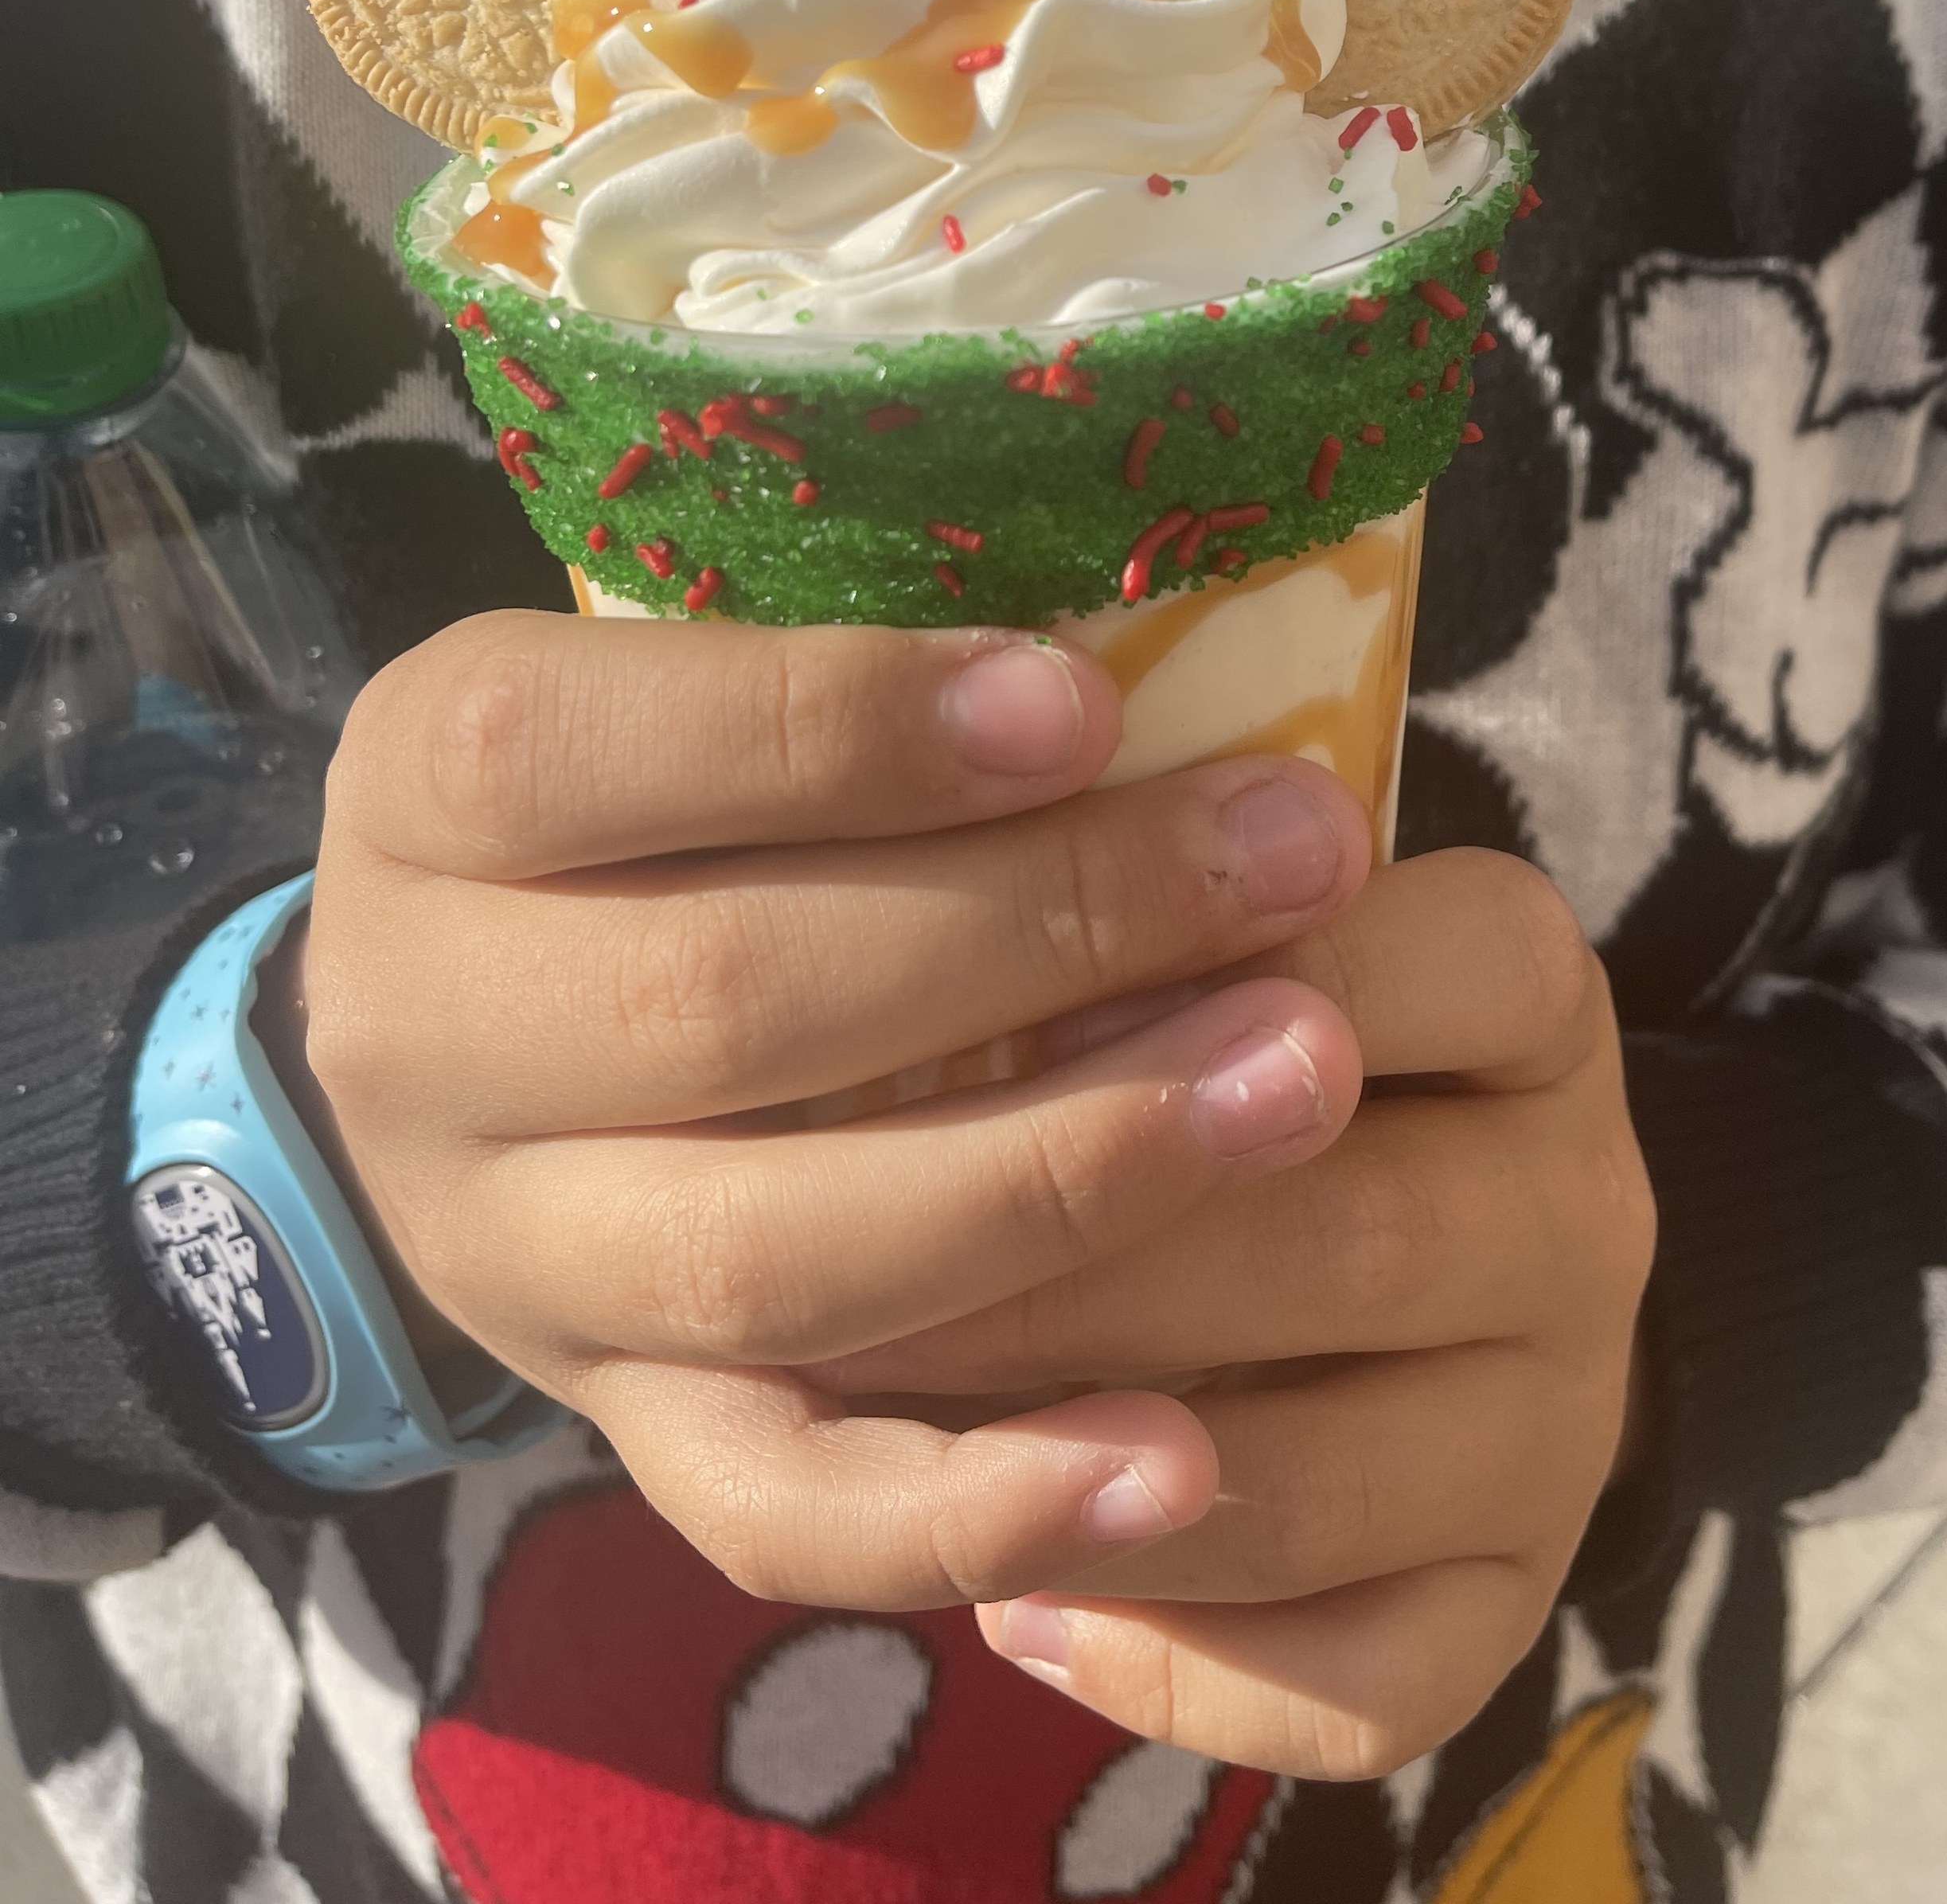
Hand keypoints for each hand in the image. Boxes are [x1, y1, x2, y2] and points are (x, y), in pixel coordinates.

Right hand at [300, 609, 1379, 1610]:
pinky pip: (782, 1509)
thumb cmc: (654, 795)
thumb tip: (1148, 656)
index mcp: (430, 789)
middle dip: (1045, 927)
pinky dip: (982, 1495)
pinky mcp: (624, 1427)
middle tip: (1295, 858)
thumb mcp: (676, 672)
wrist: (472, 1032)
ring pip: (774, 1262)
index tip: (1087, 703)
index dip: (835, 727)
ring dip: (1067, 1173)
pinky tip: (1176, 1456)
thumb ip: (850, 669)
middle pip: (723, 1000)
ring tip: (1303, 1079)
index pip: (580, 750)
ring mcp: (516, 1262)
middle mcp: (424, 1036)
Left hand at [808, 846, 1654, 1778]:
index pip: (1439, 965)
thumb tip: (949, 945)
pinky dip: (1181, 1666)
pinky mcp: (1509, 1601)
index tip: (1014, 1018)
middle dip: (1082, 1269)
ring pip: (1328, 1486)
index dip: (1224, 990)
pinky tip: (1026, 1611)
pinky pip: (1367, 1688)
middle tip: (861, 1279)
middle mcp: (1582, 1205)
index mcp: (1528, 995)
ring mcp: (1559, 1423)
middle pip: (1358, 1241)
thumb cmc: (1215, 1023)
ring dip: (1091, 1482)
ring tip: (894, 1447)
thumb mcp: (1208, 925)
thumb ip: (1122, 918)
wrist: (1374, 1216)